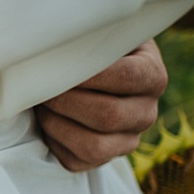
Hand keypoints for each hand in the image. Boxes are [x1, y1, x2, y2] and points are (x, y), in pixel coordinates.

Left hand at [35, 40, 165, 170]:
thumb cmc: (89, 47)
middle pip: (107, 115)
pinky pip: (76, 161)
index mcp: (153, 76)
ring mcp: (128, 140)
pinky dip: (53, 140)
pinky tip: (46, 119)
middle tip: (40, 85)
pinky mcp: (104, 159)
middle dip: (65, 100)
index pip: (125, 76)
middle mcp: (147, 112)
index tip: (57, 63)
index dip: (85, 73)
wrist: (89, 72)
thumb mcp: (100, 32)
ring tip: (41, 103)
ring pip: (93, 146)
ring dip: (56, 123)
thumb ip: (91, 32)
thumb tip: (58, 32)